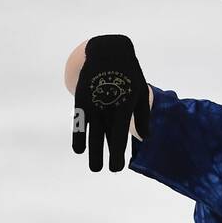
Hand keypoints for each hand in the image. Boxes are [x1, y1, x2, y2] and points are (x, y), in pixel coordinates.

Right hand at [72, 34, 150, 170]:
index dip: (117, 153)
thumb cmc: (129, 74)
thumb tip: (143, 139)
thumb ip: (143, 116)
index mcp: (124, 106)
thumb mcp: (141, 92)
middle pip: (103, 137)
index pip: (119, 135)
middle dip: (102, 156)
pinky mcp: (81, 98)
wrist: (109, 51)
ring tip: (94, 168)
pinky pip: (78, 120)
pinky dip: (78, 135)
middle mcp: (107, 106)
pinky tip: (79, 150)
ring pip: (90, 132)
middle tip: (102, 171)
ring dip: (91, 151)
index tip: (117, 168)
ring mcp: (93, 102)